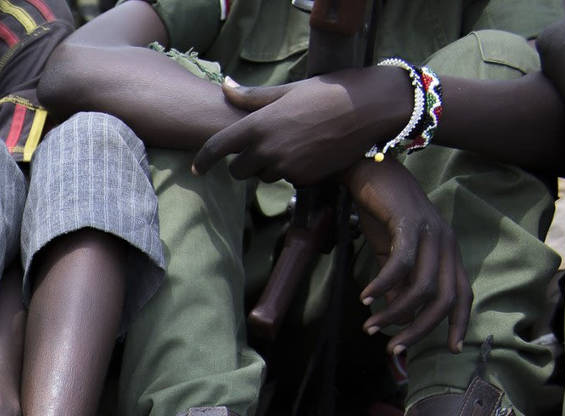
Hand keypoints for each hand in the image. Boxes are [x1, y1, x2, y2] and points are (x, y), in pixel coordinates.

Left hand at [193, 67, 413, 185]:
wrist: (367, 108)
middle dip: (244, 164)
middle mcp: (267, 150)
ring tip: (294, 143)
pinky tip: (311, 151)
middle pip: (238, 171)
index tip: (197, 168)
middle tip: (259, 149)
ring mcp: (285, 167)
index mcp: (257, 125)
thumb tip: (225, 86)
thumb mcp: (286, 91)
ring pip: (264, 176)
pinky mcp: (304, 179)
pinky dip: (294, 170)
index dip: (203, 160)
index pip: (217, 148)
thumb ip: (251, 97)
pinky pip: (288, 180)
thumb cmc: (326, 92)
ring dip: (270, 166)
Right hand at [345, 158, 470, 355]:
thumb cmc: (382, 212)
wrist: (371, 170)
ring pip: (424, 287)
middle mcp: (447, 243)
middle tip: (393, 348)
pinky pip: (401, 264)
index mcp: (447, 251)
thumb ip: (397, 284)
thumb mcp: (391, 254)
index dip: (460, 323)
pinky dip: (383, 286)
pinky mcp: (410, 223)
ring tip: (371, 327)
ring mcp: (431, 232)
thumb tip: (394, 316)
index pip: (463, 294)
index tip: (452, 349)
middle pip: (445, 298)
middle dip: (420, 330)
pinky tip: (365, 298)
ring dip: (396, 313)